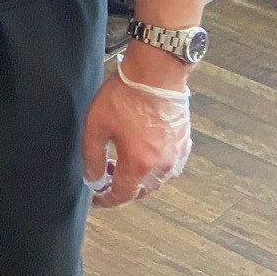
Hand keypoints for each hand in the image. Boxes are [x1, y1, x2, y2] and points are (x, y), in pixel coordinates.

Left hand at [82, 51, 191, 207]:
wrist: (155, 74)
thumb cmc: (125, 96)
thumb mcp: (96, 126)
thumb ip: (92, 157)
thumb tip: (93, 179)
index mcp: (139, 164)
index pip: (122, 195)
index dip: (106, 201)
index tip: (96, 200)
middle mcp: (162, 165)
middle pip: (140, 191)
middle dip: (120, 189)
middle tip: (103, 176)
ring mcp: (176, 155)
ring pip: (155, 181)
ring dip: (137, 178)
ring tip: (118, 161)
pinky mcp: (184, 144)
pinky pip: (168, 167)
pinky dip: (152, 167)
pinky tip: (139, 152)